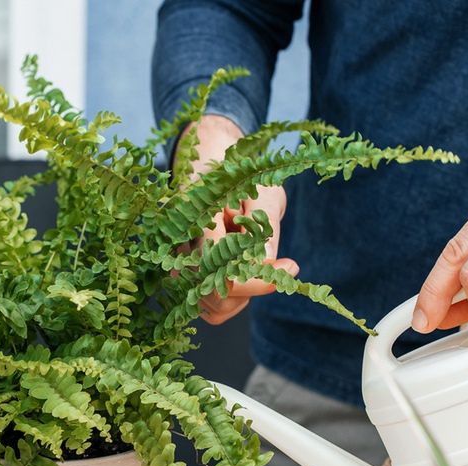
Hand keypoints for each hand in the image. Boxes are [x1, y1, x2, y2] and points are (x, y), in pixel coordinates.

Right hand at [179, 114, 299, 324]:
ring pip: (211, 306)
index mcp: (194, 216)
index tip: (291, 267)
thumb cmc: (240, 170)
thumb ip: (264, 222)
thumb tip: (266, 262)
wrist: (210, 157)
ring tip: (255, 260)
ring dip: (241, 294)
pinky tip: (242, 272)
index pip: (221, 269)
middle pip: (215, 295)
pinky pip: (207, 305)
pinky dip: (230, 298)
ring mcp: (176, 262)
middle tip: (278, 264)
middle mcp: (178, 244)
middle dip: (252, 287)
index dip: (258, 278)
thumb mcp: (262, 187)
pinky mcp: (183, 274)